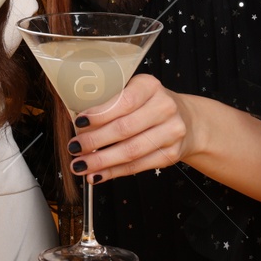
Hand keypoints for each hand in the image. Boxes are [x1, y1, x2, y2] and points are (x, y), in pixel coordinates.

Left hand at [69, 74, 196, 183]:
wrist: (187, 120)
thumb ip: (109, 101)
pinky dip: (114, 172)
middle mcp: (165, 107)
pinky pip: (138, 166)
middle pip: (125, 128)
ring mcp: (171, 132)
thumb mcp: (133, 91)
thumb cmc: (148, 105)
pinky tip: (97, 174)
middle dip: (94, 141)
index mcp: (150, 86)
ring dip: (101, 161)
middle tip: (73, 147)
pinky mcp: (171, 154)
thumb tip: (77, 123)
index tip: (78, 123)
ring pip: (131, 151)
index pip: (124, 101)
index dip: (100, 114)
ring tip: (80, 165)